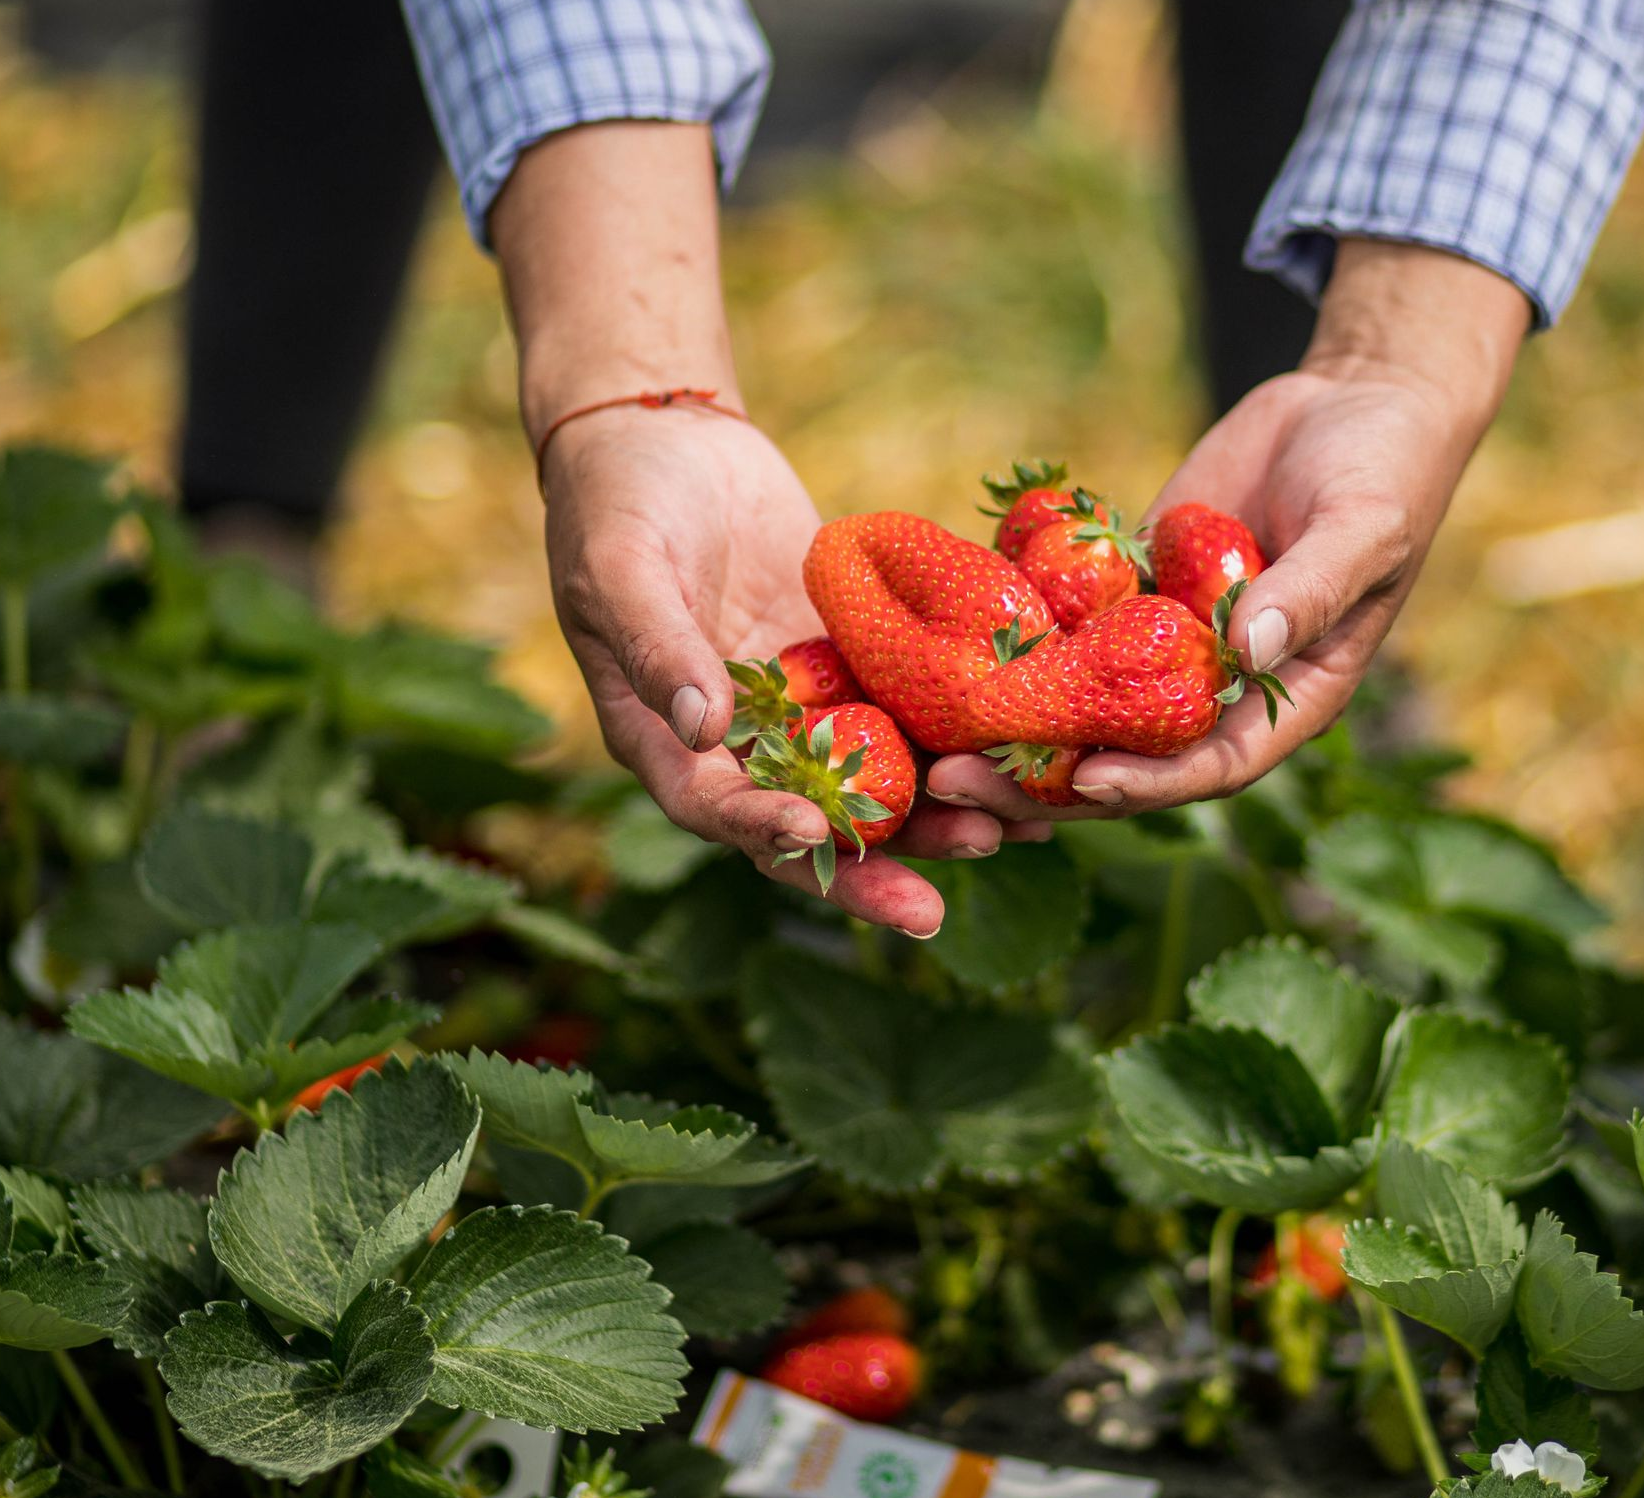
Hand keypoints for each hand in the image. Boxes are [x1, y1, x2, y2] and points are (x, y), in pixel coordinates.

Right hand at [543, 410, 1048, 936]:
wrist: (672, 438)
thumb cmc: (618, 502)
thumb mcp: (622, 568)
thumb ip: (658, 648)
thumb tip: (705, 728)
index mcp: (668, 742)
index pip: (715, 808)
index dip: (762, 831)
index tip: (813, 835)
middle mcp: (742, 748)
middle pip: (807, 831)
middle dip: (871, 871)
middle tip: (929, 913)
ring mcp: (805, 713)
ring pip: (874, 786)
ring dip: (935, 819)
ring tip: (1005, 836)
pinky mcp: (855, 671)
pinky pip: (909, 718)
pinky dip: (960, 743)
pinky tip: (1024, 762)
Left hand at [927, 240, 1529, 822]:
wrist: (1354, 400)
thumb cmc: (1386, 471)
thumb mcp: (1363, 527)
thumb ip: (1308, 592)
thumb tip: (1244, 651)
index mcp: (1282, 699)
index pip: (1208, 766)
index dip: (1147, 782)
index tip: (1085, 783)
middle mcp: (1212, 688)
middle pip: (1121, 755)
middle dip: (1041, 778)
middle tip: (959, 781)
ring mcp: (1162, 643)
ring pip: (1077, 704)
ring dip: (1007, 726)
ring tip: (929, 736)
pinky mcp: (1125, 593)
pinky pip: (1063, 624)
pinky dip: (1007, 637)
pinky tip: (935, 644)